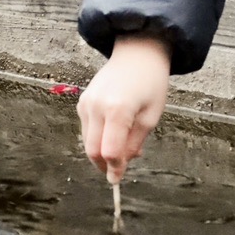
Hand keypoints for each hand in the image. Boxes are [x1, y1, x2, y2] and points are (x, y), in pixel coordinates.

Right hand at [78, 36, 171, 184]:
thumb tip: (121, 165)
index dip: (114, 169)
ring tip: (124, 147)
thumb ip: (134, 143)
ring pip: (87, 142)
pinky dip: (98, 138)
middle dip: (104, 165)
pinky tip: (116, 132)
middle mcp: (97, 107)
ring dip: (102, 151)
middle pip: (93, 150)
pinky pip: (87, 129)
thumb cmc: (151, 83)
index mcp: (118, 110)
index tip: (117, 181)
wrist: (137, 53)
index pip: (109, 151)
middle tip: (119, 169)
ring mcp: (86, 103)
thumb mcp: (151, 116)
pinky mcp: (83, 102)